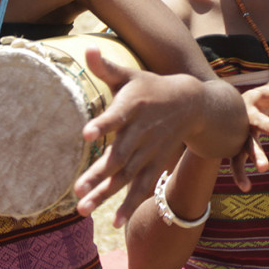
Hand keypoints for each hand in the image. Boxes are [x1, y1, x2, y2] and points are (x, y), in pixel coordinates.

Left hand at [74, 46, 205, 227]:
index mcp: (134, 105)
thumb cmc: (151, 87)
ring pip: (127, 176)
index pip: (117, 115)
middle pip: (119, 155)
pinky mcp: (156, 163)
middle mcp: (142, 130)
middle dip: (98, 174)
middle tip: (76, 190)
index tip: (86, 133)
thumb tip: (88, 47)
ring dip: (106, 195)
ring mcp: (150, 150)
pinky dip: (130, 204)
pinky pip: (143, 186)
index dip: (103, 124)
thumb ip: (106, 67)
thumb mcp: (132, 74)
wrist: (192, 103)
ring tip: (82, 209)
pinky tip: (114, 222)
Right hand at [230, 70, 268, 190]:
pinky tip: (247, 187)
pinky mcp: (231, 149)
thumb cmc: (246, 105)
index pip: (268, 93)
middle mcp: (244, 116)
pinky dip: (240, 175)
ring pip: (246, 144)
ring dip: (256, 155)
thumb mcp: (260, 95)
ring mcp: (236, 133)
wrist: (209, 114)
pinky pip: (235, 163)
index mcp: (252, 100)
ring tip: (265, 168)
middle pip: (257, 120)